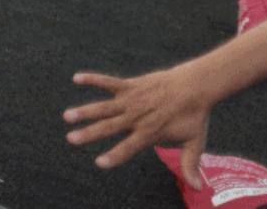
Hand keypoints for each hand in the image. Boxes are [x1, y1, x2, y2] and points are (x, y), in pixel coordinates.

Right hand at [64, 65, 215, 187]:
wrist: (196, 87)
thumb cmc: (195, 116)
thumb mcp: (195, 142)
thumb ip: (190, 165)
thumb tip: (199, 189)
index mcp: (150, 132)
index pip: (129, 147)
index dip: (115, 155)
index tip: (99, 163)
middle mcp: (137, 117)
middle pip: (110, 127)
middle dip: (89, 133)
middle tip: (71, 139)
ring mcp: (132, 100)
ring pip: (104, 106)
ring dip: (85, 111)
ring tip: (67, 115)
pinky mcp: (131, 85)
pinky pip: (109, 82)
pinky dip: (93, 79)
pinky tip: (76, 78)